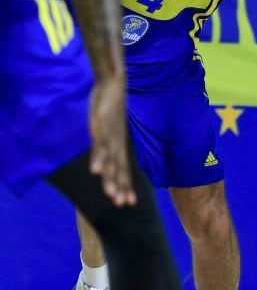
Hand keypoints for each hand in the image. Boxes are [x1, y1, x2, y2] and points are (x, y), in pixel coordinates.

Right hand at [88, 76, 135, 205]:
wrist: (114, 85)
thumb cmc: (111, 108)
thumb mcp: (111, 129)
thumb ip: (108, 143)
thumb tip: (108, 156)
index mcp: (119, 145)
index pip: (124, 169)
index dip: (126, 185)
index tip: (129, 203)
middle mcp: (117, 144)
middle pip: (119, 169)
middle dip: (120, 187)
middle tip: (122, 204)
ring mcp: (109, 136)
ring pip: (110, 160)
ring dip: (110, 177)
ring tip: (109, 194)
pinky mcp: (101, 126)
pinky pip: (99, 145)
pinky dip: (98, 157)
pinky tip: (95, 170)